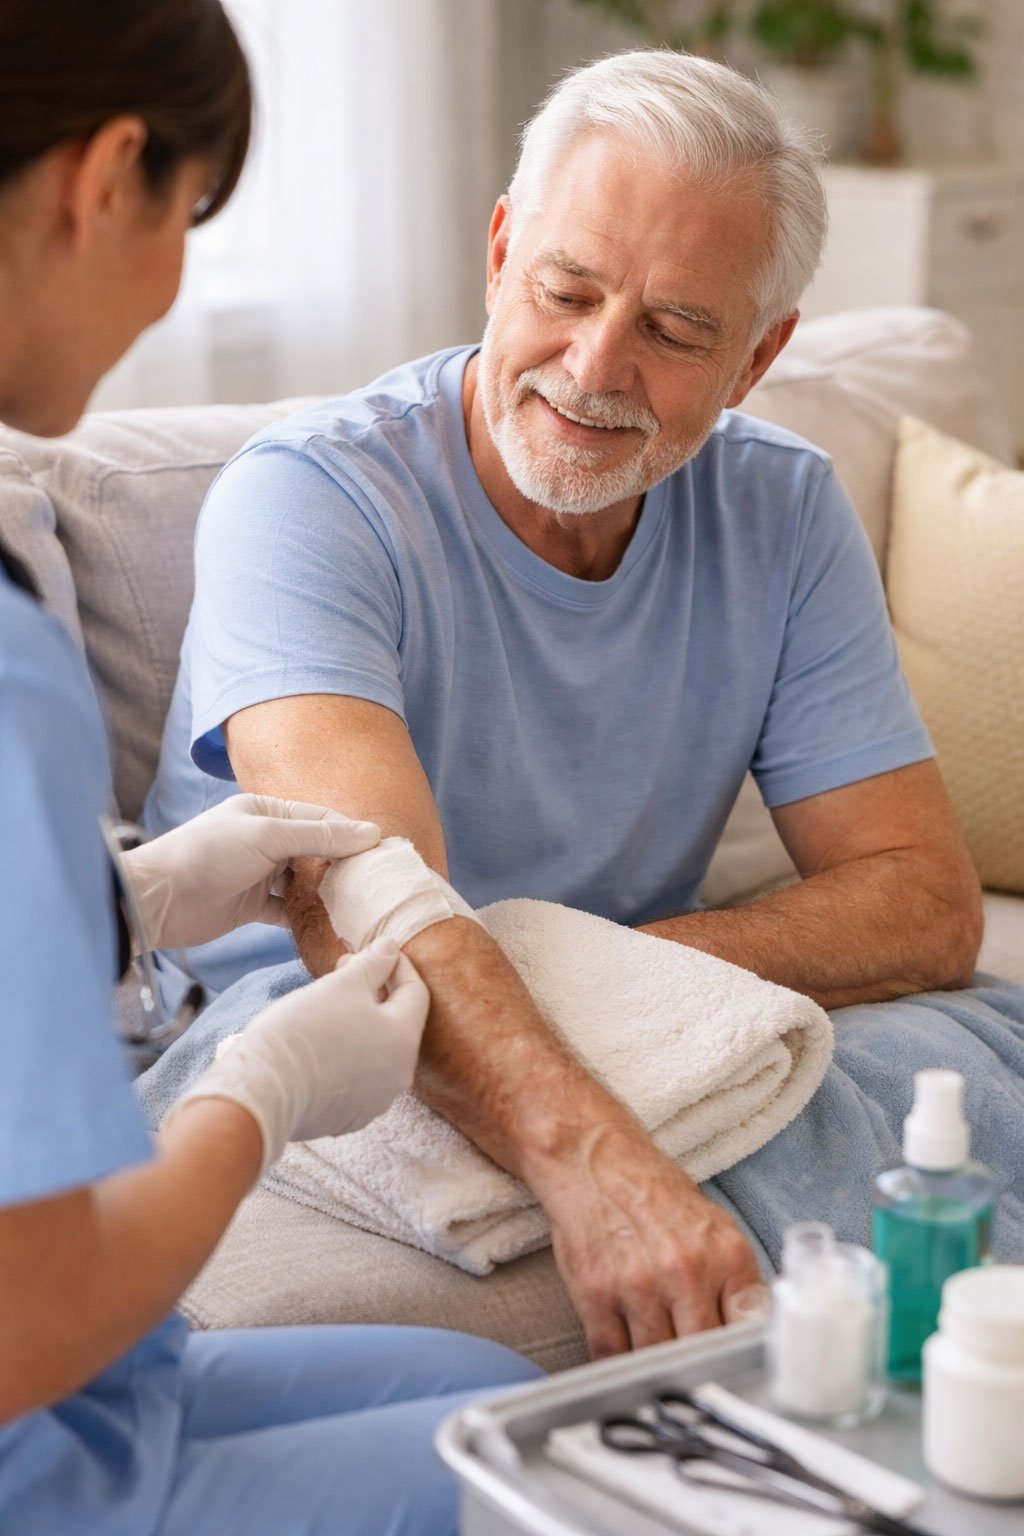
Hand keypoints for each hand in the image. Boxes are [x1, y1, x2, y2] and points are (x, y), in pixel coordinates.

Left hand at [123, 794, 380, 949]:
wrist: (157, 901)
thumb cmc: (207, 855)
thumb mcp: (267, 836)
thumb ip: (318, 835)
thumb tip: (369, 832)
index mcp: (266, 811)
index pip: (321, 818)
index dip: (352, 833)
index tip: (384, 852)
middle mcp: (265, 839)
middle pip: (316, 849)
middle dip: (344, 863)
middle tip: (378, 882)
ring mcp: (259, 874)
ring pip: (305, 880)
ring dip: (329, 891)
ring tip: (361, 904)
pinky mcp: (253, 906)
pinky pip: (289, 910)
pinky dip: (308, 916)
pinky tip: (331, 925)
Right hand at [166, 937, 429, 1174]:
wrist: (263, 1091)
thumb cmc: (305, 1030)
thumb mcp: (342, 985)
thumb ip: (373, 964)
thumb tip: (391, 947)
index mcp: (404, 1040)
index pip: (415, 992)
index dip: (397, 965)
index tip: (376, 950)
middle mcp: (398, 1075)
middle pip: (396, 1022)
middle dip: (374, 992)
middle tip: (344, 969)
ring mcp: (374, 1101)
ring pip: (375, 1050)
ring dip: (359, 1023)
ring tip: (327, 1003)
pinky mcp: (347, 1117)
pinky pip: (355, 1076)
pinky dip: (345, 1053)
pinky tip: (319, 1041)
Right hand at [538, 1122, 761, 1358]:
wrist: (593, 1161)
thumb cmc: (653, 1194)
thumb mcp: (714, 1226)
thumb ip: (737, 1278)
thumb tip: (756, 1327)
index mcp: (724, 1253)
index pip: (747, 1327)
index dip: (742, 1354)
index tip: (737, 1366)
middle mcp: (685, 1270)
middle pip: (703, 1351)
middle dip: (700, 1365)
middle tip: (695, 1369)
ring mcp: (638, 1285)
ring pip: (658, 1360)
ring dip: (658, 1366)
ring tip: (657, 1358)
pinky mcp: (596, 1295)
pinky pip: (612, 1356)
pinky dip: (619, 1365)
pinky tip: (625, 1356)